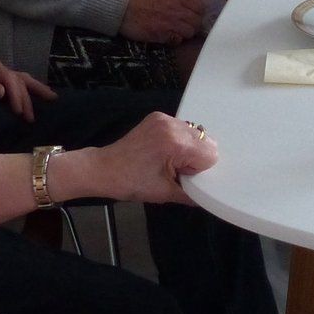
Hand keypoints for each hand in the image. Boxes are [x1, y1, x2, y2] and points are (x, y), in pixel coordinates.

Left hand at [0, 53, 56, 120]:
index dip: (17, 96)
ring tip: (51, 98)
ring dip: (34, 90)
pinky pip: (14, 82)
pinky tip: (33, 95)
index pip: (9, 80)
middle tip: (32, 117)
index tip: (19, 113)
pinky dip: (26, 88)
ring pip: (20, 78)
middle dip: (28, 98)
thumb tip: (2, 93)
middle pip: (19, 79)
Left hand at [54, 111, 218, 206]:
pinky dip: (179, 140)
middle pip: (205, 140)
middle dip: (196, 158)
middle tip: (176, 170)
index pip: (211, 153)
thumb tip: (207, 196)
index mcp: (175, 142)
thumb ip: (192, 194)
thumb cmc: (130, 182)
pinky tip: (164, 151)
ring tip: (168, 160)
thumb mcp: (165, 193)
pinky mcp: (157, 117)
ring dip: (189, 148)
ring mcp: (163, 118)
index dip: (200, 169)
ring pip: (195, 132)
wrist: (103, 169)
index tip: (183, 176)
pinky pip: (182, 128)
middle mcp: (172, 125)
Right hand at [120, 0, 206, 43]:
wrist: (122, 8)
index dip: (198, 12)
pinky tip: (168, 36)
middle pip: (197, 21)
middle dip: (193, 24)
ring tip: (176, 31)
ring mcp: (171, 23)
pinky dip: (175, 40)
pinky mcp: (162, 35)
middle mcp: (177, 10)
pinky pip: (178, 40)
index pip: (200, 6)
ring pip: (190, 32)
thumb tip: (190, 2)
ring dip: (185, 33)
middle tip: (185, 25)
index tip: (193, 14)